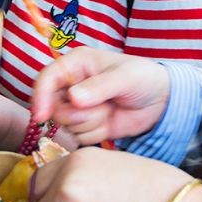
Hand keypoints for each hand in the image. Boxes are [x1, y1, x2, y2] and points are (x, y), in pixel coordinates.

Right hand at [29, 48, 169, 143]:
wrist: (161, 101)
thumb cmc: (144, 78)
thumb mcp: (125, 77)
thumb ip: (100, 87)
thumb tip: (74, 98)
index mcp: (76, 64)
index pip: (46, 79)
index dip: (40, 97)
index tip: (42, 116)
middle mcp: (71, 84)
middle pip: (53, 107)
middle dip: (76, 114)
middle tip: (103, 108)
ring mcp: (77, 107)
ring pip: (65, 125)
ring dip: (89, 123)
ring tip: (110, 111)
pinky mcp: (86, 125)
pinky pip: (78, 137)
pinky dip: (95, 134)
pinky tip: (110, 123)